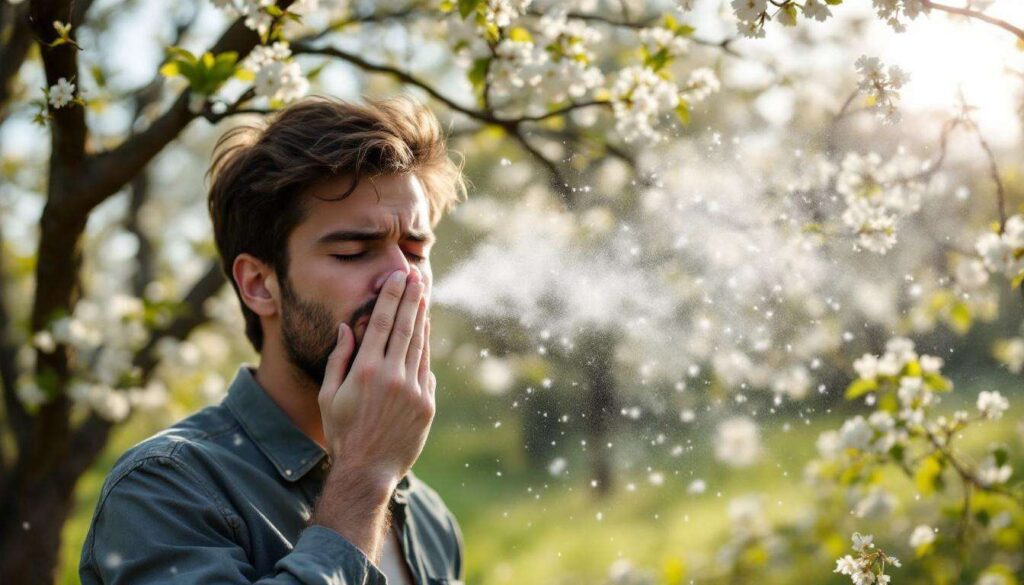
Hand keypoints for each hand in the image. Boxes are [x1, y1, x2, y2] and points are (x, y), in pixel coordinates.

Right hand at [317, 268, 434, 484]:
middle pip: (405, 327)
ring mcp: (413, 390)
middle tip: (417, 276)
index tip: (398, 277)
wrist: (368, 471)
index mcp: (365, 371)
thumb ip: (338, 360)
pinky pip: (426, 369)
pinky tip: (424, 332)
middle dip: (411, 298)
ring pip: (419, 345)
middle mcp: (392, 377)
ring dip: (422, 319)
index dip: (391, 296)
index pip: (381, 323)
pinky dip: (425, 348)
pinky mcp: (427, 404)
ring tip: (423, 297)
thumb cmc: (342, 433)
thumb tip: (345, 327)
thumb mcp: (329, 396)